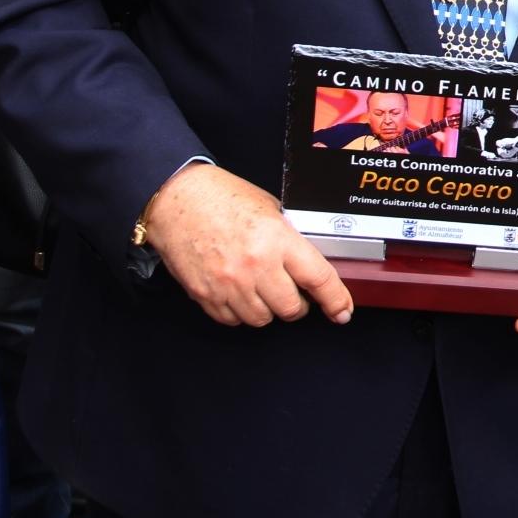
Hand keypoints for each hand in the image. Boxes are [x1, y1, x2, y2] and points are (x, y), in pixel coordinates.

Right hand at [141, 163, 352, 326]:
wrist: (176, 199)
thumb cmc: (221, 197)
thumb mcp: (270, 210)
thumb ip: (289, 240)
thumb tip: (305, 267)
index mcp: (277, 240)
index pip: (318, 279)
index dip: (336, 300)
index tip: (342, 311)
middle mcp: (254, 266)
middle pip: (291, 308)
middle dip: (298, 305)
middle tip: (295, 293)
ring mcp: (228, 284)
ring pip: (262, 319)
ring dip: (269, 309)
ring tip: (263, 288)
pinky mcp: (205, 296)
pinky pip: (233, 320)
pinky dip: (241, 312)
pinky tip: (240, 292)